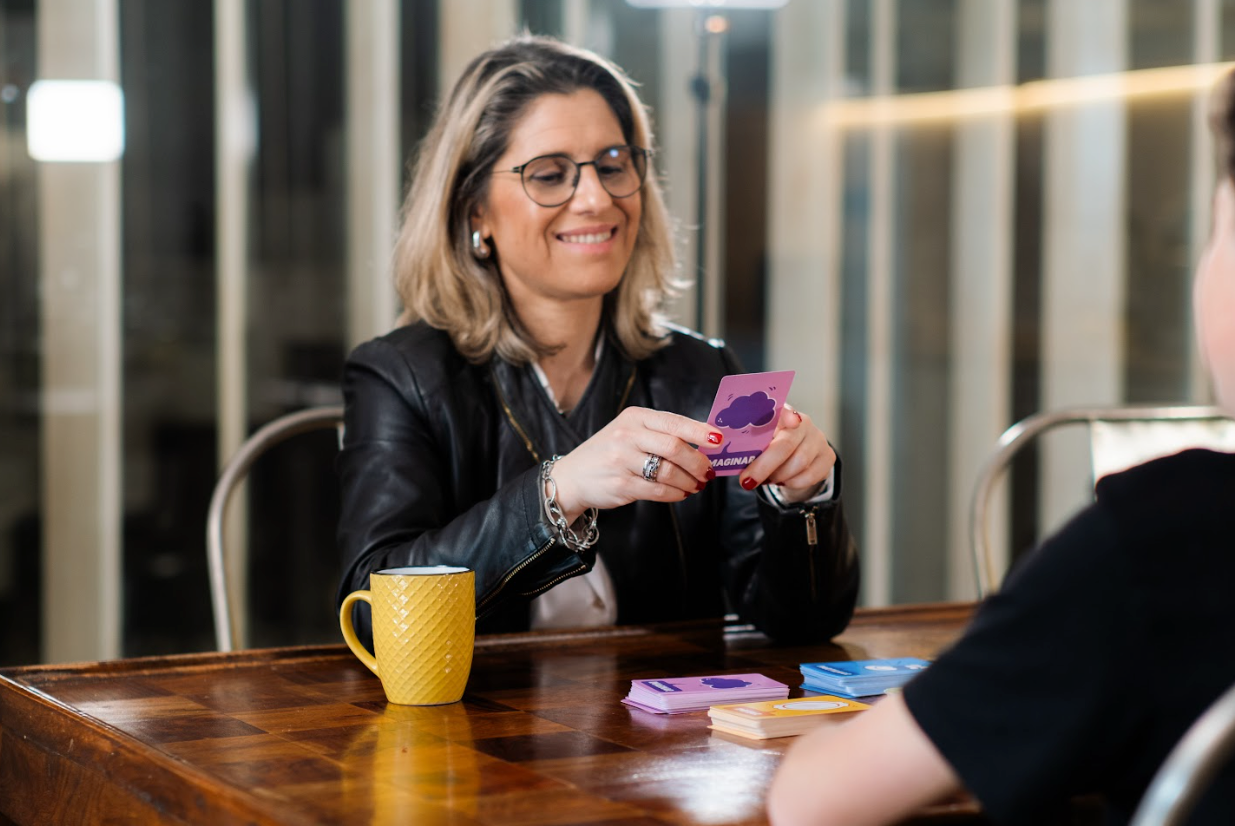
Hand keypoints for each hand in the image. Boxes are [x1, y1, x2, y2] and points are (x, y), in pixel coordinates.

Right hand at [550, 407, 722, 521]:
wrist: (572, 477)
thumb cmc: (609, 453)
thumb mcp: (630, 432)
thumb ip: (661, 434)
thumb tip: (704, 443)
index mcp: (633, 417)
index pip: (674, 422)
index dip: (700, 432)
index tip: (719, 440)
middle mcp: (626, 436)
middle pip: (674, 447)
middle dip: (698, 462)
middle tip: (709, 471)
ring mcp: (622, 461)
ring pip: (668, 471)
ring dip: (689, 481)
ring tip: (697, 485)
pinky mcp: (621, 485)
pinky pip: (658, 491)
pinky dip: (676, 494)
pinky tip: (681, 493)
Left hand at [738, 403, 835, 502]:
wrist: (794, 462)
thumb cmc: (769, 448)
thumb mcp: (757, 441)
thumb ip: (745, 442)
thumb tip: (720, 445)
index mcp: (782, 413)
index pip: (783, 410)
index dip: (786, 415)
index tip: (789, 421)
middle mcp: (804, 422)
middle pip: (786, 444)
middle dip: (763, 466)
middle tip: (747, 481)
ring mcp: (818, 439)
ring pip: (799, 463)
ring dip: (777, 475)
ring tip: (766, 479)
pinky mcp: (828, 457)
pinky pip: (809, 476)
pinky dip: (792, 483)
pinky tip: (782, 481)